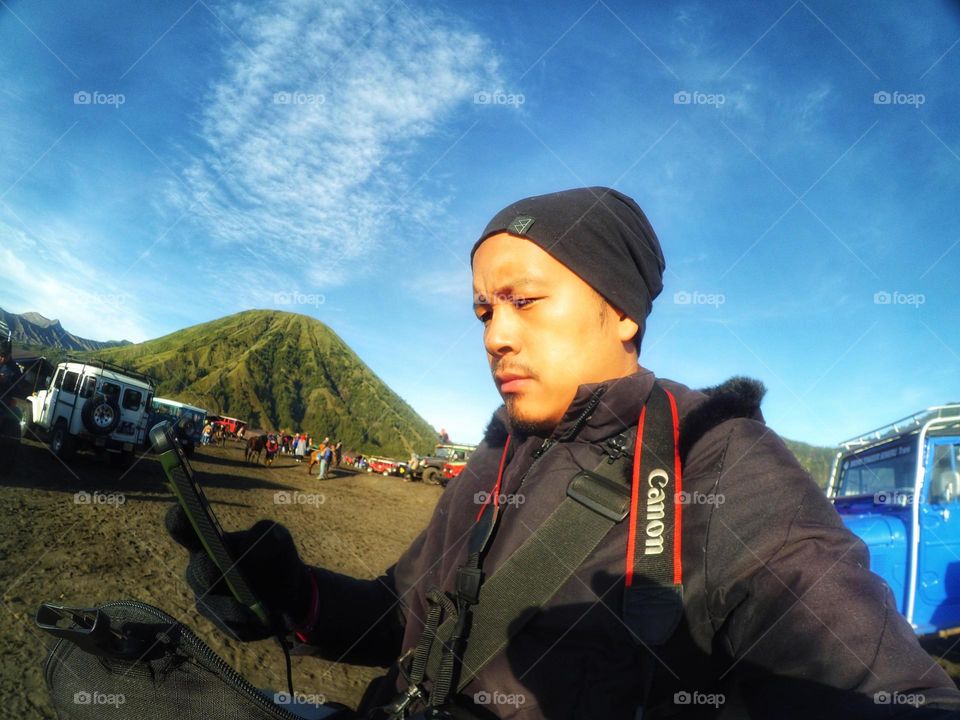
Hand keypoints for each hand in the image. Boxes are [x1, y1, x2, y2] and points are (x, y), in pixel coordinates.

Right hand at [164, 503, 313, 640]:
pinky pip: (229, 625)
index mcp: (209, 540)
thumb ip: (265, 536)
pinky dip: (247, 622)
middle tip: (218, 571)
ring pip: (211, 602)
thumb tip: (247, 549)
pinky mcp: (221, 622)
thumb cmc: (276, 557)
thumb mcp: (279, 539)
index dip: (179, 519)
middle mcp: (201, 568)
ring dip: (232, 605)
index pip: (183, 527)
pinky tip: (262, 620)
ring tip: (254, 610)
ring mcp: (208, 597)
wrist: (292, 592)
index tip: (185, 511)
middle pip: (196, 569)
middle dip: (207, 569)